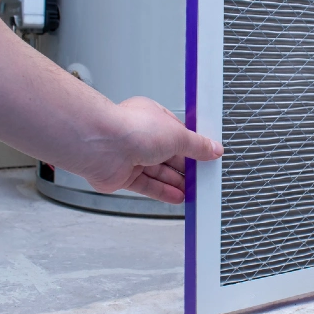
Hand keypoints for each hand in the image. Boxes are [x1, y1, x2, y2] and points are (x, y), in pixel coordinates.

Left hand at [78, 97, 222, 203]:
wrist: (101, 146)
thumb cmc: (131, 129)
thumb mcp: (177, 135)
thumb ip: (197, 145)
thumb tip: (213, 149)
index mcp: (152, 116)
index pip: (177, 133)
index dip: (192, 146)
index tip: (206, 156)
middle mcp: (140, 135)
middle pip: (168, 154)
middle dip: (185, 167)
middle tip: (202, 177)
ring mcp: (130, 156)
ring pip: (158, 171)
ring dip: (176, 182)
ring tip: (193, 191)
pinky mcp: (122, 176)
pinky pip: (147, 185)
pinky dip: (162, 191)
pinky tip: (177, 197)